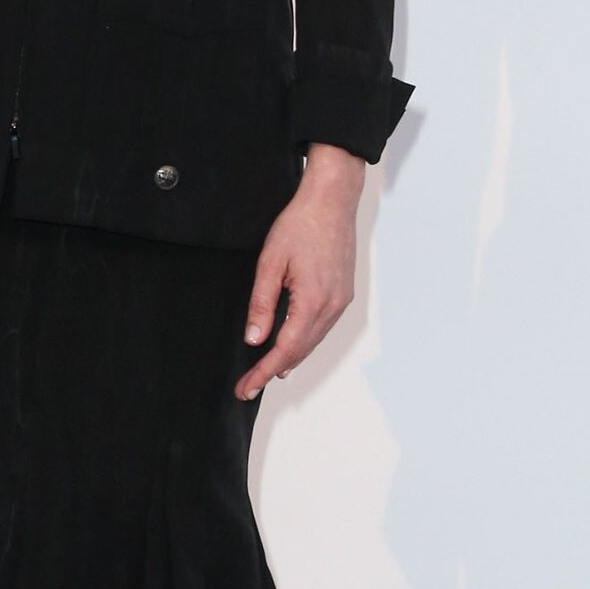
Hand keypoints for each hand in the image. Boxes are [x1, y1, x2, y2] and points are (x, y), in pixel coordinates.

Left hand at [235, 143, 365, 399]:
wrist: (332, 201)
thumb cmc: (300, 224)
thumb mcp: (270, 263)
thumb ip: (261, 304)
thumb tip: (254, 338)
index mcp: (312, 301)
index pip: (284, 349)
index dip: (262, 371)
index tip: (246, 388)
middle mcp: (332, 307)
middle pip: (300, 351)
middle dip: (272, 370)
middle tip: (247, 385)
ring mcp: (341, 302)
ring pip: (312, 342)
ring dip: (289, 358)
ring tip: (265, 372)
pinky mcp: (343, 294)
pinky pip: (321, 328)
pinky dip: (304, 341)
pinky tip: (291, 346)